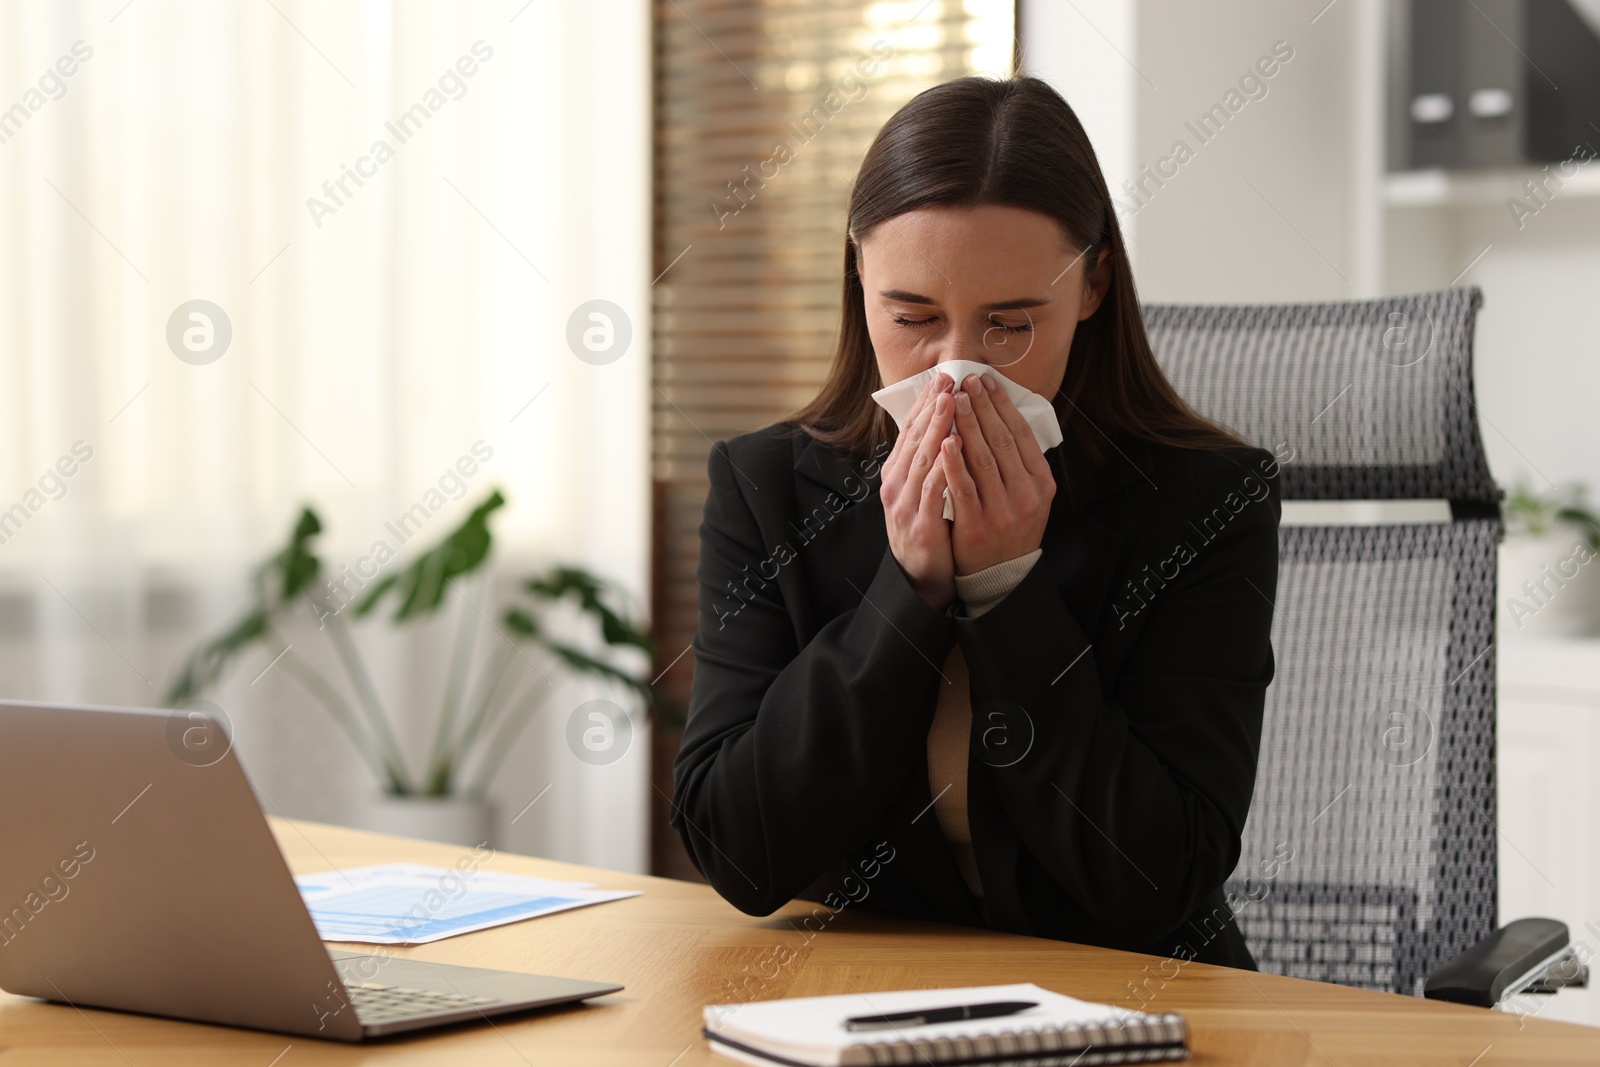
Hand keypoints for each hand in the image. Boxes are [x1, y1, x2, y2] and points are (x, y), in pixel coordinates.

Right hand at [879, 374, 957, 609]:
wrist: (920, 577)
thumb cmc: (927, 528)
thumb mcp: (921, 490)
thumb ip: (928, 460)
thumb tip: (944, 424)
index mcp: (896, 473)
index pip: (910, 431)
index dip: (926, 403)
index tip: (942, 378)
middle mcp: (895, 484)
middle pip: (914, 438)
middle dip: (932, 407)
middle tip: (948, 379)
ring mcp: (904, 504)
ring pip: (922, 458)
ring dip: (937, 428)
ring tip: (951, 401)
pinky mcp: (919, 524)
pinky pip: (932, 489)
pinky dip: (942, 466)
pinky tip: (953, 446)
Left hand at [939, 373, 1055, 574]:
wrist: (1000, 574)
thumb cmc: (1010, 526)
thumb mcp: (1029, 495)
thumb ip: (1021, 462)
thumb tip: (1004, 415)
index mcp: (1041, 483)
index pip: (1020, 434)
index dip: (1003, 405)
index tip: (986, 381)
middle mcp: (1026, 495)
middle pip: (1001, 441)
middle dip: (982, 407)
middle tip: (966, 381)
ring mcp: (1002, 511)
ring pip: (983, 459)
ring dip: (967, 426)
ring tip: (954, 399)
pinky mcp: (977, 526)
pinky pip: (963, 488)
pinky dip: (954, 463)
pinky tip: (945, 440)